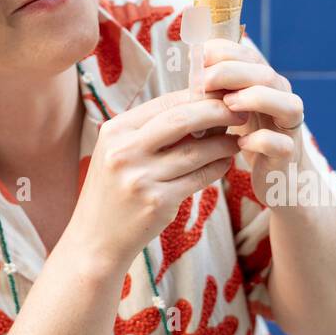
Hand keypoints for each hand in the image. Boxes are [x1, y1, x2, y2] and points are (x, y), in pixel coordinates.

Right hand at [72, 86, 249, 268]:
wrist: (95, 239)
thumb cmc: (114, 190)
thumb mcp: (120, 152)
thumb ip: (152, 130)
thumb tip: (200, 106)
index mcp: (115, 130)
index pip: (164, 103)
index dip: (197, 96)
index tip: (221, 96)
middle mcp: (125, 151)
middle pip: (182, 120)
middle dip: (217, 112)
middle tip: (240, 112)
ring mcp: (141, 177)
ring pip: (196, 151)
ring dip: (223, 143)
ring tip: (236, 140)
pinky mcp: (158, 202)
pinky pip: (199, 177)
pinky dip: (218, 167)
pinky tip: (225, 162)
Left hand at [197, 38, 304, 191]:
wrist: (274, 174)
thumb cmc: (245, 133)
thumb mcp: (228, 105)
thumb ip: (216, 85)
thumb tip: (192, 61)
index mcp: (265, 81)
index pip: (250, 55)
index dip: (224, 52)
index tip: (197, 59)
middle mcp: (282, 97)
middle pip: (266, 74)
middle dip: (231, 73)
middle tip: (203, 83)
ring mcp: (288, 125)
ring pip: (286, 104)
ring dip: (255, 99)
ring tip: (228, 104)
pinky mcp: (288, 152)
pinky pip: (280, 143)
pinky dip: (261, 140)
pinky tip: (240, 143)